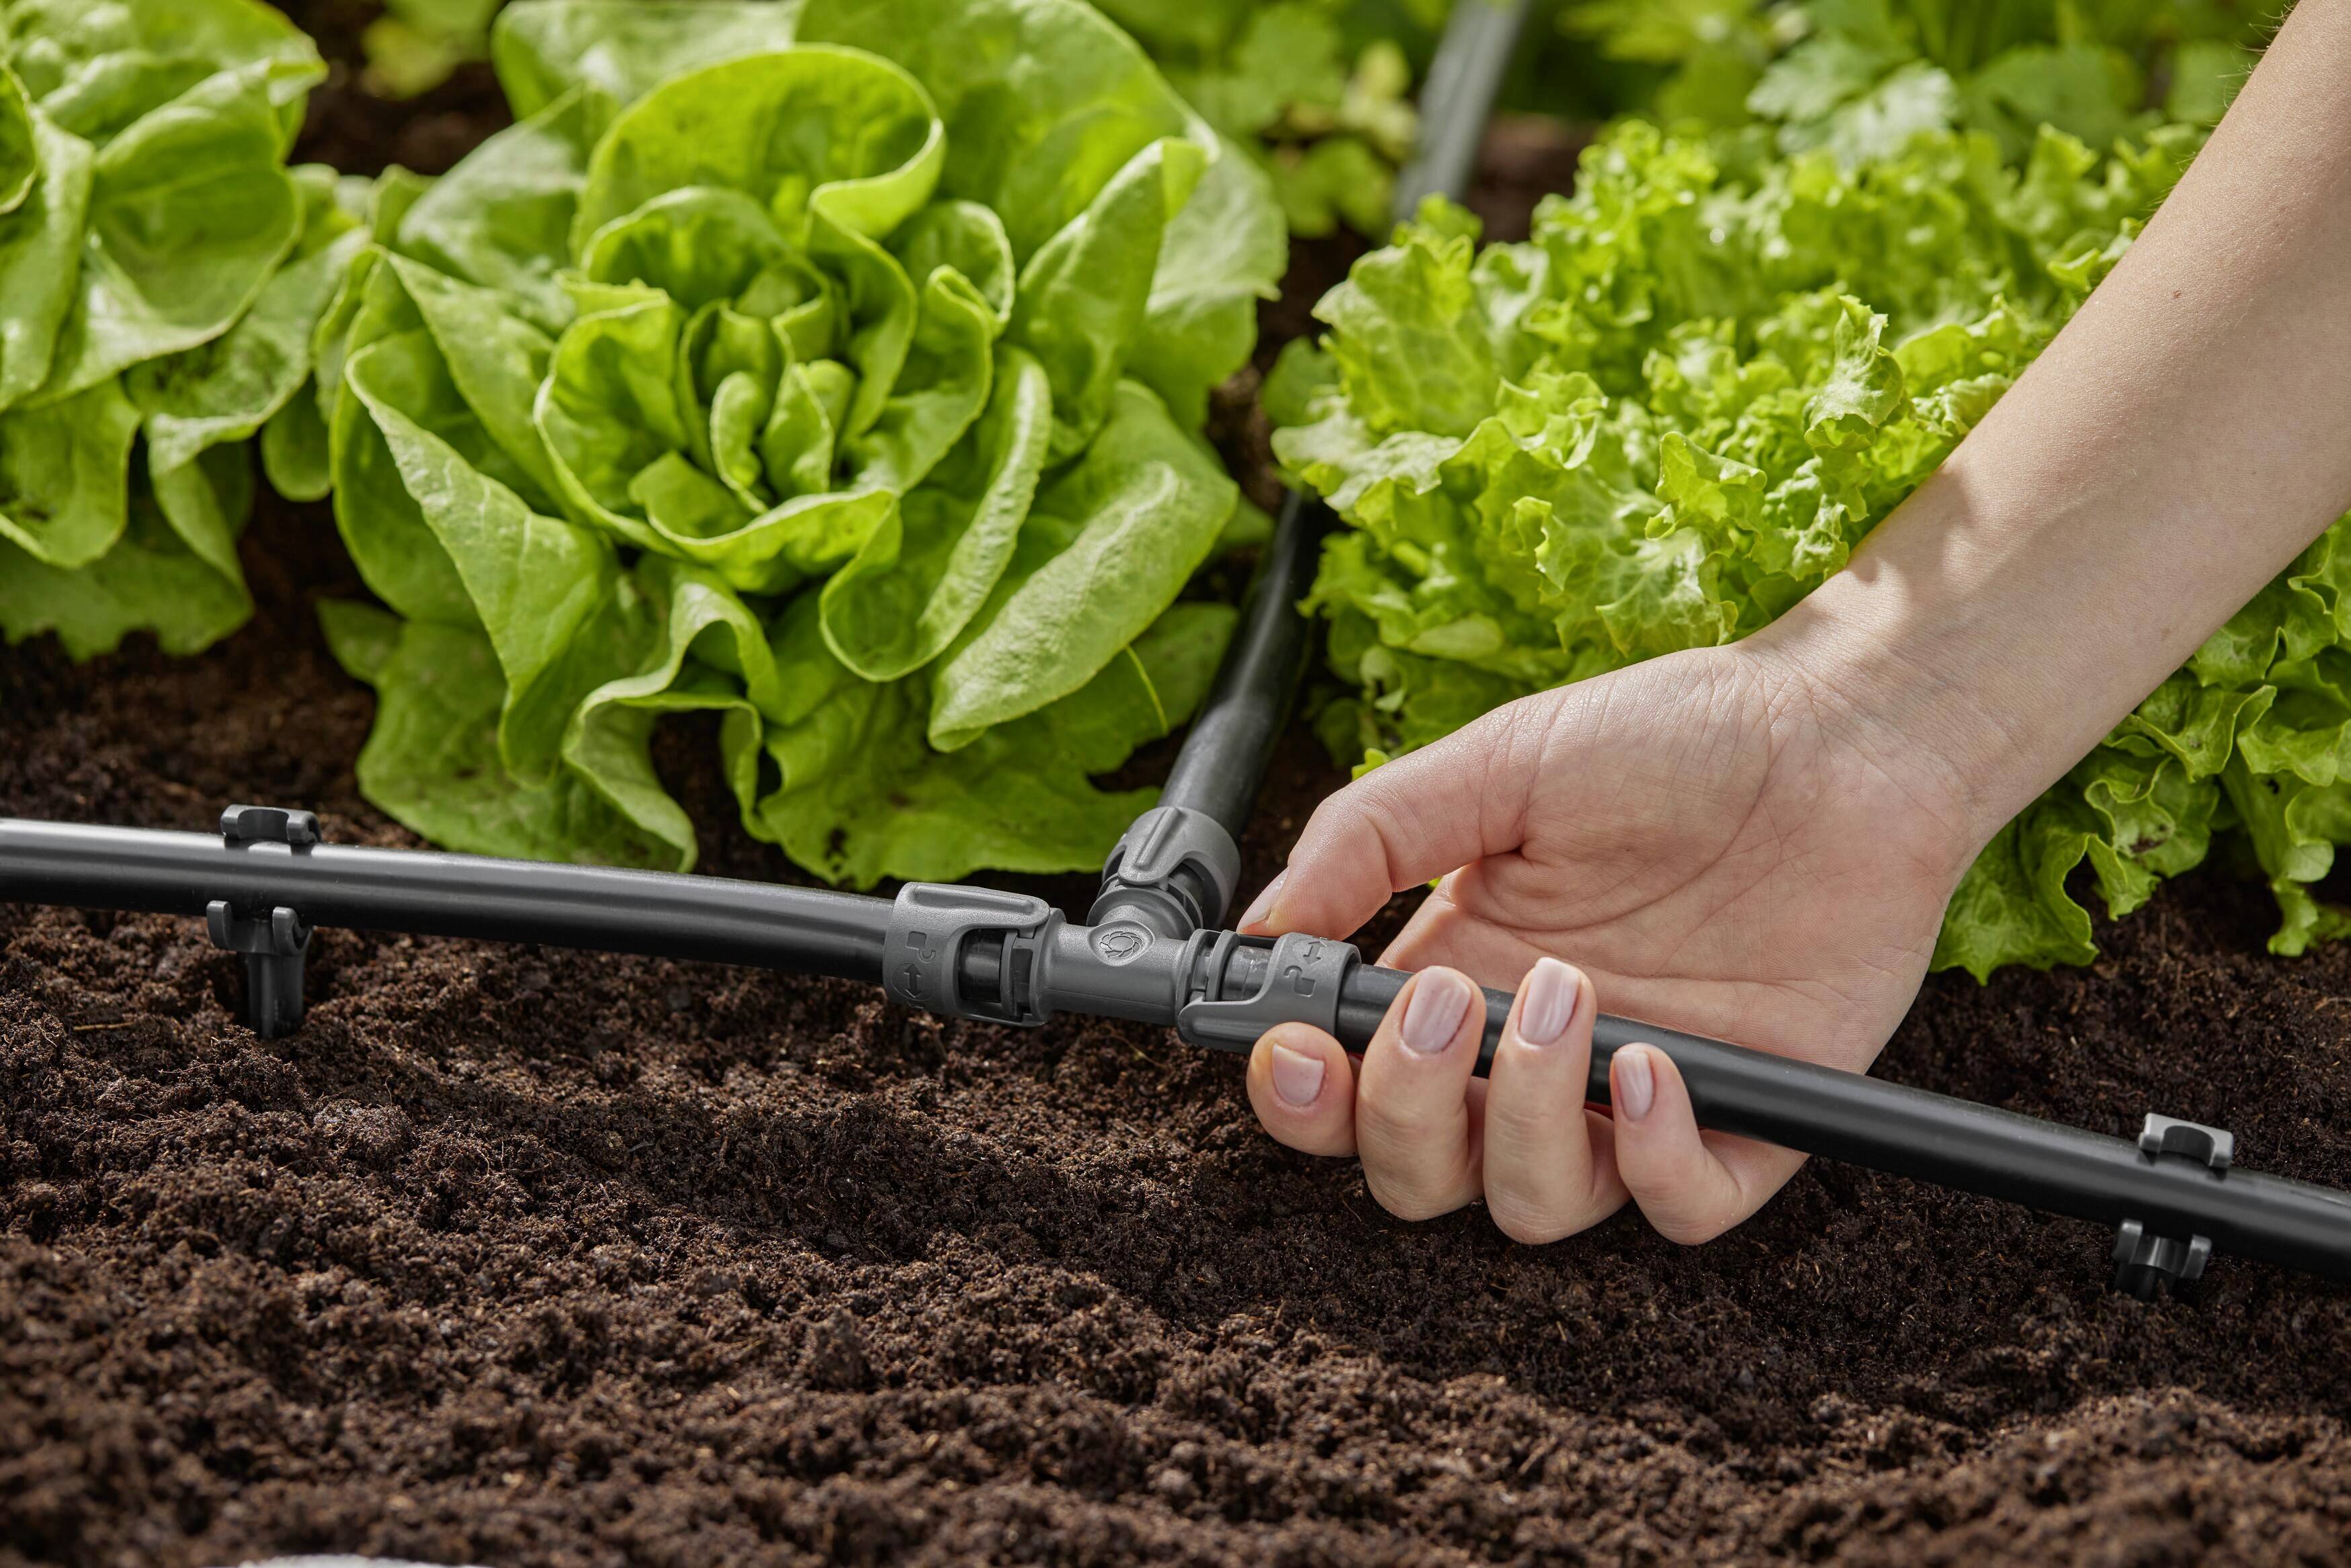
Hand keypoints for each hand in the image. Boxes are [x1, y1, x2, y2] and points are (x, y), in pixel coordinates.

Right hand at [1239, 638, 1981, 1243]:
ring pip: (1533, 1205)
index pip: (1345, 1091)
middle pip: (1419, 1174)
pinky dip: (1651, 1162)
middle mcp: (1532, 1058)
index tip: (1295, 1046)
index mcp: (1458, 977)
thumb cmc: (1672, 737)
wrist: (1841, 730)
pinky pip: (1678, 1210)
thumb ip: (1370, 839)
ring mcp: (1636, 1097)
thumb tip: (1259, 928)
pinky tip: (1649, 1067)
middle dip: (1403, 1113)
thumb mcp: (1498, 762)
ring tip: (1565, 996)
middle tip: (1439, 1005)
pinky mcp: (1751, 1120)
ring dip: (1522, 1119)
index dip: (1303, 1098)